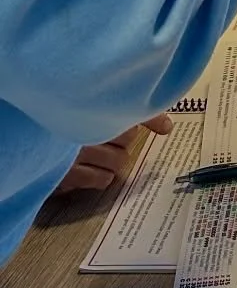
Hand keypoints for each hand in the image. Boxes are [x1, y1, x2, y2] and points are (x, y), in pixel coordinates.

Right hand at [52, 114, 171, 194]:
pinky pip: (101, 179)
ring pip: (118, 160)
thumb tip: (166, 127)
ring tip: (99, 155)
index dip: (151, 118)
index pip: (129, 111)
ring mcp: (73, 152)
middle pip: (127, 136)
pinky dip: (101, 177)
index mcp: (85, 108)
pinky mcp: (64, 174)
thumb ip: (123, 113)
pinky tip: (93, 173)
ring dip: (114, 160)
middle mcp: (81, 128)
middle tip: (108, 138)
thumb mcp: (82, 112)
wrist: (19, 147)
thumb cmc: (52, 126)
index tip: (166, 127)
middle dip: (123, 140)